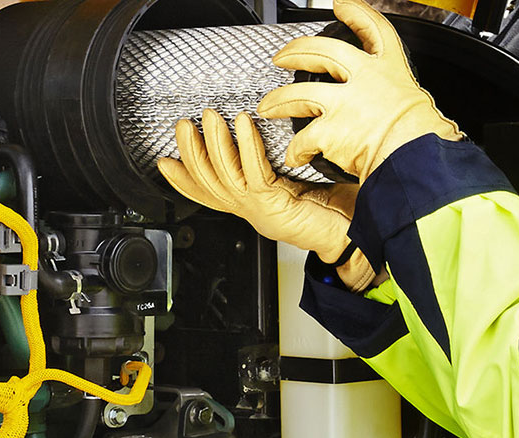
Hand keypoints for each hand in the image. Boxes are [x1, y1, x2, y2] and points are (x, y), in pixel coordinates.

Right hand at [158, 109, 375, 290]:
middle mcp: (251, 210)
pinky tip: (243, 124)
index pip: (207, 195)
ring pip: (223, 177)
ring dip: (214, 143)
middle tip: (184, 125)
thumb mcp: (299, 184)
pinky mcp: (275, 206)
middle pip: (207, 183)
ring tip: (210, 117)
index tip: (164, 162)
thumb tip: (273, 135)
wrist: (355, 238)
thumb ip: (279, 167)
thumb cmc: (337, 212)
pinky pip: (253, 173)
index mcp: (254, 206)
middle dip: (190, 152)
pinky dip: (246, 146)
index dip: (181, 180)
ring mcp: (260, 210)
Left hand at [257, 0, 462, 180]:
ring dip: (279, 100)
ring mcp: (344, 103)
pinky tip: (295, 156)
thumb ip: (394, 98)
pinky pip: (303, 139)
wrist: (419, 159)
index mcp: (390, 69)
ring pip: (300, 94)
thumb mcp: (416, 103)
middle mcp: (365, 79)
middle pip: (322, 52)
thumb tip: (392, 109)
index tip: (341, 6)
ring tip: (267, 106)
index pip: (374, 30)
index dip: (356, 14)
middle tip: (283, 57)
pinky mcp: (330, 130)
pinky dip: (296, 150)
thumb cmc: (424, 138)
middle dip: (296, 51)